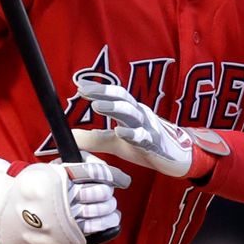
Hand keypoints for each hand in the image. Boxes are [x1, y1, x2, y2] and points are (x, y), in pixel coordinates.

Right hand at [0, 159, 128, 243]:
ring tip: (110, 207)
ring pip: (102, 209)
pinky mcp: (69, 234)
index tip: (123, 180)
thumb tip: (97, 166)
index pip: (94, 172)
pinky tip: (111, 219)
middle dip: (108, 193)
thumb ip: (70, 165)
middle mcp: (63, 196)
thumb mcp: (44, 170)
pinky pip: (97, 227)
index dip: (113, 175)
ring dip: (110, 208)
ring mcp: (67, 217)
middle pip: (101, 191)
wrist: (12, 218)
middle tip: (107, 194)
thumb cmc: (32, 191)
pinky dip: (109, 222)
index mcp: (58, 176)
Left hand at [72, 81, 218, 179]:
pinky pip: (143, 137)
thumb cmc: (145, 146)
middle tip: (85, 91)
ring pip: (132, 114)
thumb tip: (68, 136)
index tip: (80, 84)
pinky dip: (132, 134)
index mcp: (130, 112)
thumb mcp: (115, 143)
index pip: (113, 96)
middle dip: (104, 93)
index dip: (98, 89)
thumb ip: (94, 138)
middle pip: (122, 99)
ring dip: (115, 108)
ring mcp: (149, 128)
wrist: (176, 159)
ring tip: (97, 106)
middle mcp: (140, 115)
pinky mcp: (155, 144)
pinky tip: (120, 132)